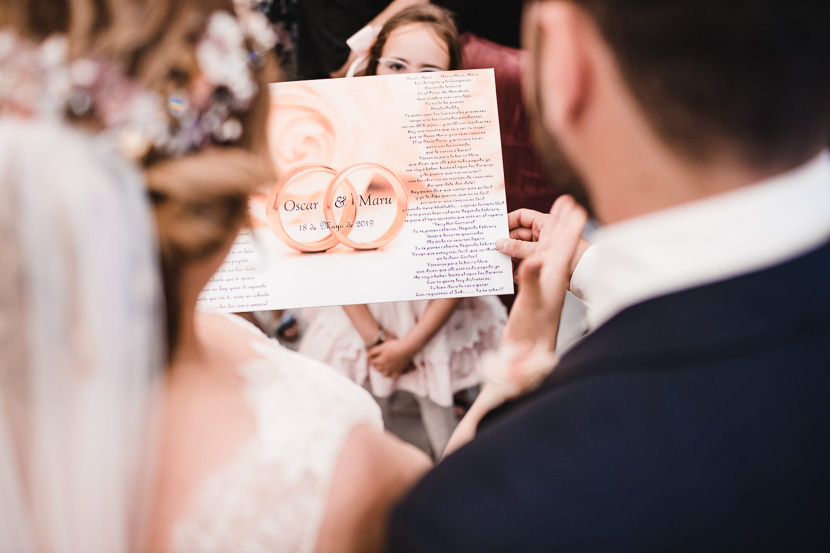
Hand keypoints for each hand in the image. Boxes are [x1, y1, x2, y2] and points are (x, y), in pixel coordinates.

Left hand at [368, 338, 415, 377]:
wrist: (406, 349)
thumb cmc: (394, 346)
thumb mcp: (382, 347)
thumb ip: (373, 352)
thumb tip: (366, 356)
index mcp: (380, 361)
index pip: (372, 362)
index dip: (371, 359)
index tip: (372, 356)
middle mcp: (385, 368)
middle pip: (377, 368)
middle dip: (376, 365)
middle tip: (377, 360)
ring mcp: (392, 370)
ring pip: (384, 374)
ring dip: (382, 371)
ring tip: (383, 366)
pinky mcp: (398, 371)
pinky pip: (392, 377)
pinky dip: (390, 375)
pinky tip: (391, 371)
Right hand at [502, 195, 587, 348]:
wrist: (528, 353)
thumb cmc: (532, 329)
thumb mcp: (532, 302)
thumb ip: (532, 279)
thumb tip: (534, 259)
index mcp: (553, 272)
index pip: (563, 240)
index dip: (565, 219)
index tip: (568, 200)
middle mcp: (551, 274)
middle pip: (556, 241)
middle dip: (558, 220)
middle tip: (565, 199)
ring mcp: (543, 282)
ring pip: (542, 252)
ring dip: (536, 236)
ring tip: (533, 221)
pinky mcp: (534, 290)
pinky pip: (530, 266)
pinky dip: (523, 255)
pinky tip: (515, 252)